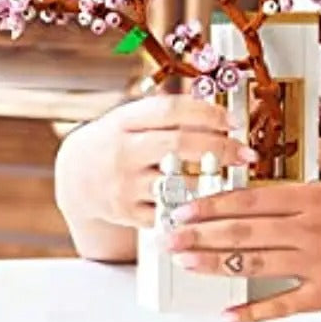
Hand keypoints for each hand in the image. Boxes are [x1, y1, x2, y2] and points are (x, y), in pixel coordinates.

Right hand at [55, 93, 256, 230]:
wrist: (75, 179)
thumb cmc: (113, 143)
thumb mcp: (129, 119)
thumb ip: (165, 113)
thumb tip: (214, 107)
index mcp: (124, 121)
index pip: (171, 111)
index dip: (206, 114)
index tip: (233, 121)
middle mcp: (123, 151)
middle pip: (178, 145)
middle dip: (219, 148)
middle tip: (245, 152)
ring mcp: (124, 185)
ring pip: (176, 182)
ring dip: (211, 181)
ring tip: (233, 177)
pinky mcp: (128, 214)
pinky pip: (168, 212)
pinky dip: (193, 208)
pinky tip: (210, 202)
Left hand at [160, 137, 320, 321]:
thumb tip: (305, 138)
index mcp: (311, 199)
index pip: (250, 201)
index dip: (213, 204)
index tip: (185, 206)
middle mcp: (308, 232)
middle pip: (243, 234)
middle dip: (200, 234)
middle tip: (168, 238)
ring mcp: (316, 266)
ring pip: (254, 266)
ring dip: (215, 265)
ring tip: (186, 264)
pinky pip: (283, 304)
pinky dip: (254, 312)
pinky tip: (227, 315)